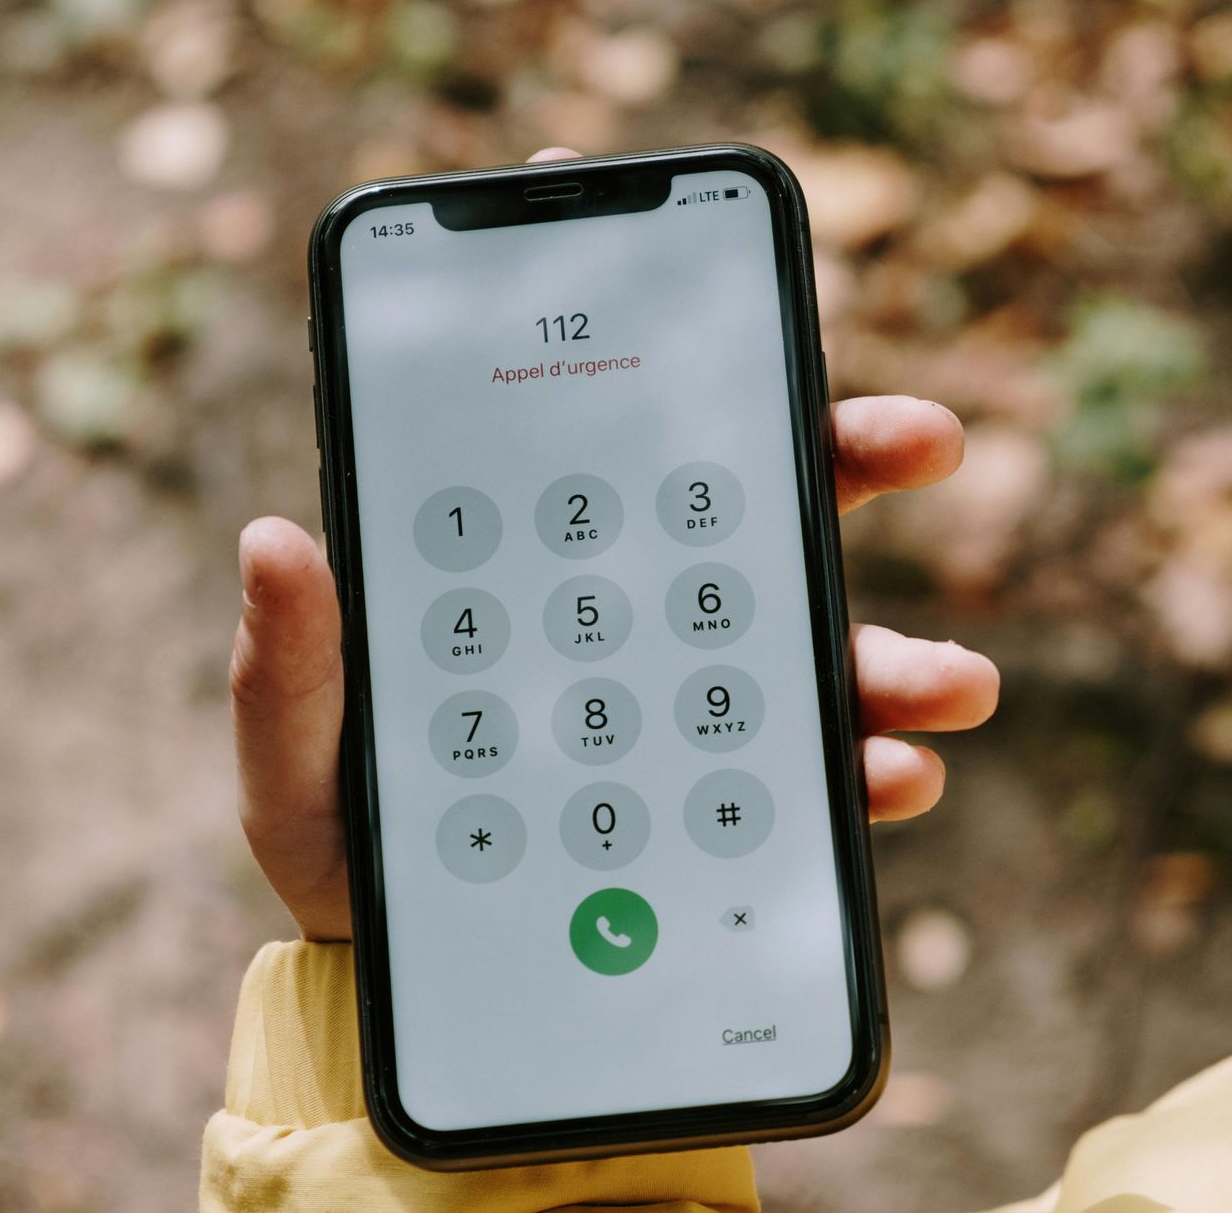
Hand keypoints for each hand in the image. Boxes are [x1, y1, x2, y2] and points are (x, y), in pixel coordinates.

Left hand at [230, 153, 1000, 942]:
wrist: (402, 985)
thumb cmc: (343, 845)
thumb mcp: (294, 760)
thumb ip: (289, 666)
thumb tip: (274, 537)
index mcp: (522, 573)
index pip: (591, 434)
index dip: (635, 325)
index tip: (698, 246)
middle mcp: (623, 615)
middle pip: (745, 503)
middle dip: (843, 452)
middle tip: (925, 436)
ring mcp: (685, 704)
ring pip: (812, 640)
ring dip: (898, 651)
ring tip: (957, 681)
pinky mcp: (726, 803)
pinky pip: (815, 773)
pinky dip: (869, 772)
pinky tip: (896, 782)